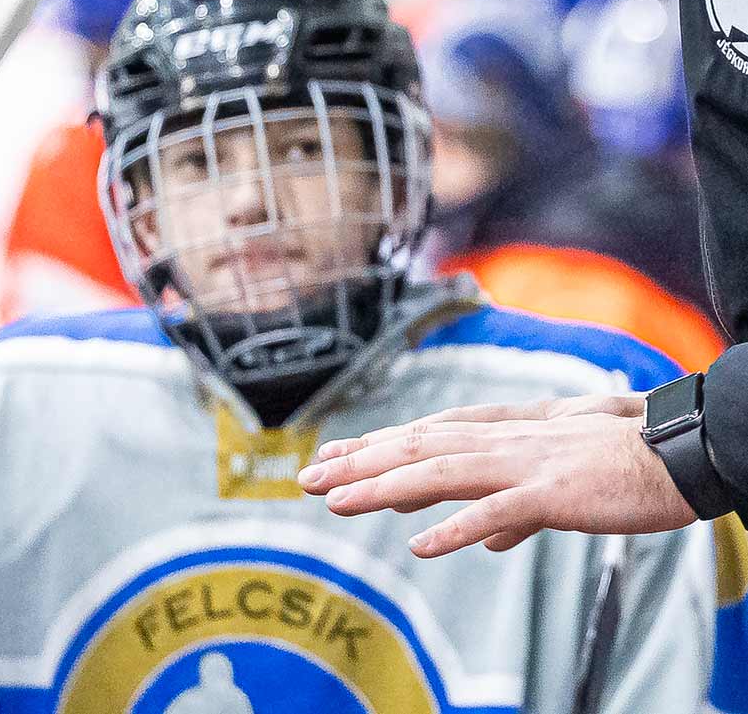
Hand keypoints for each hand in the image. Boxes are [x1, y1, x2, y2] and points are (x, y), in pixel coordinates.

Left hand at [296, 393, 697, 556]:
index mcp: (501, 438)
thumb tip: (490, 540)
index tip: (328, 459)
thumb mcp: (556, 486)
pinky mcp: (552, 493)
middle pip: (414, 449)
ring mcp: (523, 465)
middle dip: (357, 463)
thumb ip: (517, 510)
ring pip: (437, 472)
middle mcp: (501, 443)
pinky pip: (497, 511)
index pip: (421, 438)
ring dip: (383, 487)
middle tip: (307, 478)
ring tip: (337, 502)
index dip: (372, 448)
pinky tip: (422, 545)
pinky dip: (459, 527)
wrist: (677, 454)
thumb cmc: (619, 468)